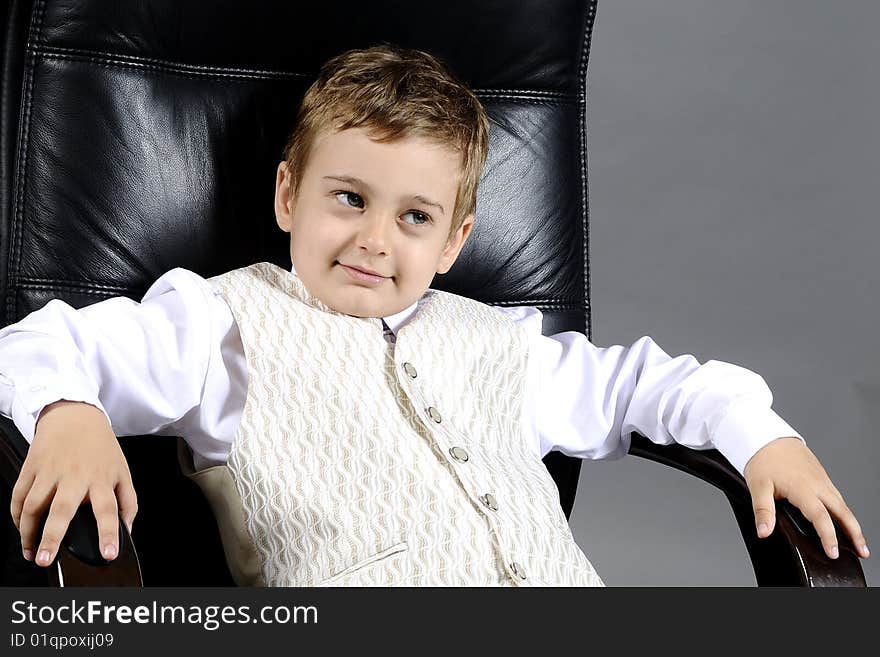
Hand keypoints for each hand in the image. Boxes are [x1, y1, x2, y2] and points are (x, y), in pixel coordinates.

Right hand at [9, 400, 137, 566]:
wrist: (75, 416)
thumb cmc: (100, 447)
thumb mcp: (122, 471)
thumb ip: (128, 502)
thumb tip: (128, 530)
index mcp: (101, 478)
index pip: (108, 509)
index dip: (109, 533)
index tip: (108, 554)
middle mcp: (75, 476)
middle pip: (62, 509)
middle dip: (53, 537)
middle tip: (46, 559)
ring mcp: (50, 471)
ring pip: (33, 505)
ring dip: (28, 532)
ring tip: (32, 553)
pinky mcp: (31, 467)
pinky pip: (18, 496)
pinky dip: (16, 516)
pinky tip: (22, 529)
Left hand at [743, 436, 868, 559]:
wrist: (767, 436)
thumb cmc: (762, 459)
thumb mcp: (757, 486)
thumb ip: (763, 511)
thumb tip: (764, 532)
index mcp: (802, 488)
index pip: (820, 516)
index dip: (828, 536)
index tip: (834, 553)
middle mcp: (817, 484)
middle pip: (842, 511)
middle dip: (855, 533)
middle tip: (863, 551)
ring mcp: (821, 479)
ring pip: (842, 503)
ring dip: (852, 523)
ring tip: (857, 541)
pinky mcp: (821, 475)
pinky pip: (837, 495)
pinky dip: (844, 510)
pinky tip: (843, 519)